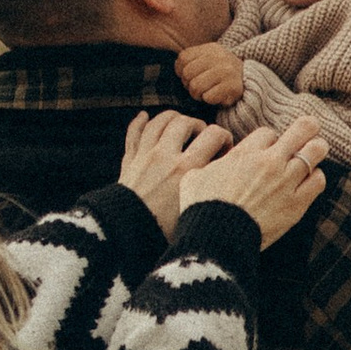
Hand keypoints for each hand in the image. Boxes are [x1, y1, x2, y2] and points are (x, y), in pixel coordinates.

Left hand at [118, 108, 228, 236]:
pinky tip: (144, 116)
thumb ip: (207, 188)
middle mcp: (166, 155)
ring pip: (159, 121)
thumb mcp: (193, 208)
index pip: (213, 136)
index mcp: (186, 168)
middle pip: (185, 122)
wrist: (125, 232)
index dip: (224, 137)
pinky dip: (139, 122)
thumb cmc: (162, 229)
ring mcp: (145, 155)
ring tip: (180, 124)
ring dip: (172, 118)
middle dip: (198, 125)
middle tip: (202, 136)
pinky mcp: (130, 160)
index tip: (225, 146)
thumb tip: (221, 178)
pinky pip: (133, 133)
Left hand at [174, 42, 247, 109]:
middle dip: (189, 85)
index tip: (191, 77)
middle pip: (187, 73)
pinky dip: (209, 100)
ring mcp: (227, 71)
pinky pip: (208, 97)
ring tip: (206, 93)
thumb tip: (178, 70)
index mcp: (211, 49)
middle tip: (198, 88)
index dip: (182, 71)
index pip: (183, 58)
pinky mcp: (233, 87)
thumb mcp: (208, 60)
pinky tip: (216, 96)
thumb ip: (192, 61)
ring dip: (198, 94)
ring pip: (195, 86)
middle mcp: (219, 57)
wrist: (249, 82)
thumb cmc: (222, 74)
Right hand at [179, 114, 328, 250]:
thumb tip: (214, 162)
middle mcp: (270, 162)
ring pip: (316, 151)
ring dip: (316, 150)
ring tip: (315, 152)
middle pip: (302, 129)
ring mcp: (286, 182)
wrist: (216, 237)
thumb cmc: (201, 208)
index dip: (269, 140)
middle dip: (307, 128)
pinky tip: (309, 181)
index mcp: (245, 153)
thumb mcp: (195, 176)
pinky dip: (316, 178)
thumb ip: (211, 163)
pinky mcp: (296, 204)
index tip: (267, 149)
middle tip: (309, 130)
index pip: (268, 132)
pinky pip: (318, 181)